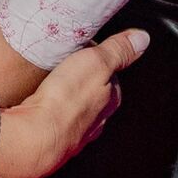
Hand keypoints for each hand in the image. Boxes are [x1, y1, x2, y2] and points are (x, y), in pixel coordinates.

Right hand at [0, 27, 148, 177]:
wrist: (35, 136)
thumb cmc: (67, 100)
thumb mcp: (97, 62)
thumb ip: (119, 50)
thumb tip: (142, 39)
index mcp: (111, 100)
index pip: (110, 72)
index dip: (96, 55)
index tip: (83, 46)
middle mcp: (96, 120)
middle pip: (92, 90)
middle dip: (80, 76)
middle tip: (64, 61)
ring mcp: (74, 132)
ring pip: (73, 106)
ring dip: (63, 94)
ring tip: (48, 80)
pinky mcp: (52, 139)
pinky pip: (53, 118)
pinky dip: (48, 108)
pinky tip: (38, 101)